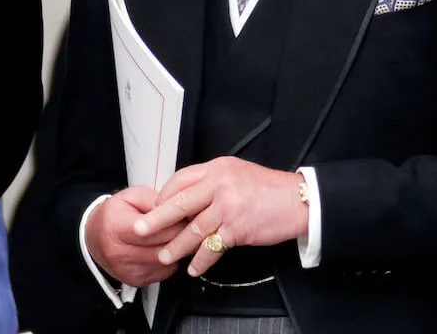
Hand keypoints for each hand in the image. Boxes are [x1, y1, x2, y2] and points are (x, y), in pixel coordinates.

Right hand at [84, 186, 186, 287]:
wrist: (94, 237)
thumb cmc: (115, 214)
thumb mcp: (132, 196)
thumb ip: (155, 201)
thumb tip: (178, 212)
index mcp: (116, 227)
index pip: (154, 230)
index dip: (174, 222)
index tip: (185, 215)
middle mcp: (118, 252)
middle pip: (162, 247)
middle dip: (180, 236)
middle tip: (189, 226)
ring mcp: (126, 269)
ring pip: (165, 262)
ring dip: (176, 250)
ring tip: (180, 237)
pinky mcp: (134, 280)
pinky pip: (163, 272)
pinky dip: (169, 261)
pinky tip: (166, 249)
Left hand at [133, 157, 308, 276]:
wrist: (297, 200)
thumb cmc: (268, 188)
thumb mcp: (236, 172)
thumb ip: (213, 181)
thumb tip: (188, 195)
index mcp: (216, 168)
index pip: (181, 179)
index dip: (165, 195)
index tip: (155, 207)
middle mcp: (219, 184)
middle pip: (179, 202)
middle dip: (156, 219)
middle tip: (139, 229)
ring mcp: (228, 207)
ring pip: (193, 228)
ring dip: (177, 245)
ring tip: (164, 256)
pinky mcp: (238, 228)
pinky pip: (213, 246)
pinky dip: (202, 260)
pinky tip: (194, 267)